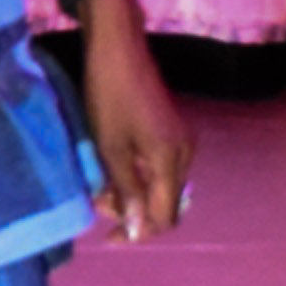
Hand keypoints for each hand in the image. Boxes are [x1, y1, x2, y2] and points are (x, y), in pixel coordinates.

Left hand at [74, 0, 192, 244]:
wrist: (118, 49)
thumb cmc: (109, 96)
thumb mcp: (111, 148)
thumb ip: (126, 190)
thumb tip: (137, 230)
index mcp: (172, 159)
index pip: (165, 215)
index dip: (139, 231)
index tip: (109, 236)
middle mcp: (185, 153)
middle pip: (166, 203)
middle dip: (134, 212)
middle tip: (99, 206)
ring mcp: (181, 140)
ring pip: (162, 185)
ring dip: (134, 195)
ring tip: (102, 190)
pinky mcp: (172, 130)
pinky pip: (161, 167)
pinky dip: (139, 176)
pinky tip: (116, 172)